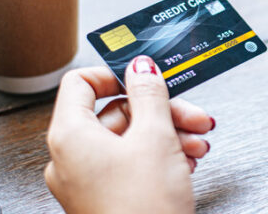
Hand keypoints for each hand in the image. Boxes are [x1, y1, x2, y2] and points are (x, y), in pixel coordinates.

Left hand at [45, 56, 214, 213]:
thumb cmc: (142, 209)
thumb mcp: (155, 137)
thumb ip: (149, 93)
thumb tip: (142, 67)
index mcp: (70, 136)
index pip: (81, 83)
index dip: (116, 74)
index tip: (146, 76)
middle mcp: (70, 158)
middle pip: (115, 113)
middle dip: (161, 111)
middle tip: (191, 114)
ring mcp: (87, 182)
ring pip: (128, 140)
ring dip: (168, 134)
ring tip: (197, 142)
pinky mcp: (105, 199)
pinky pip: (130, 165)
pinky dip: (158, 157)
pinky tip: (186, 161)